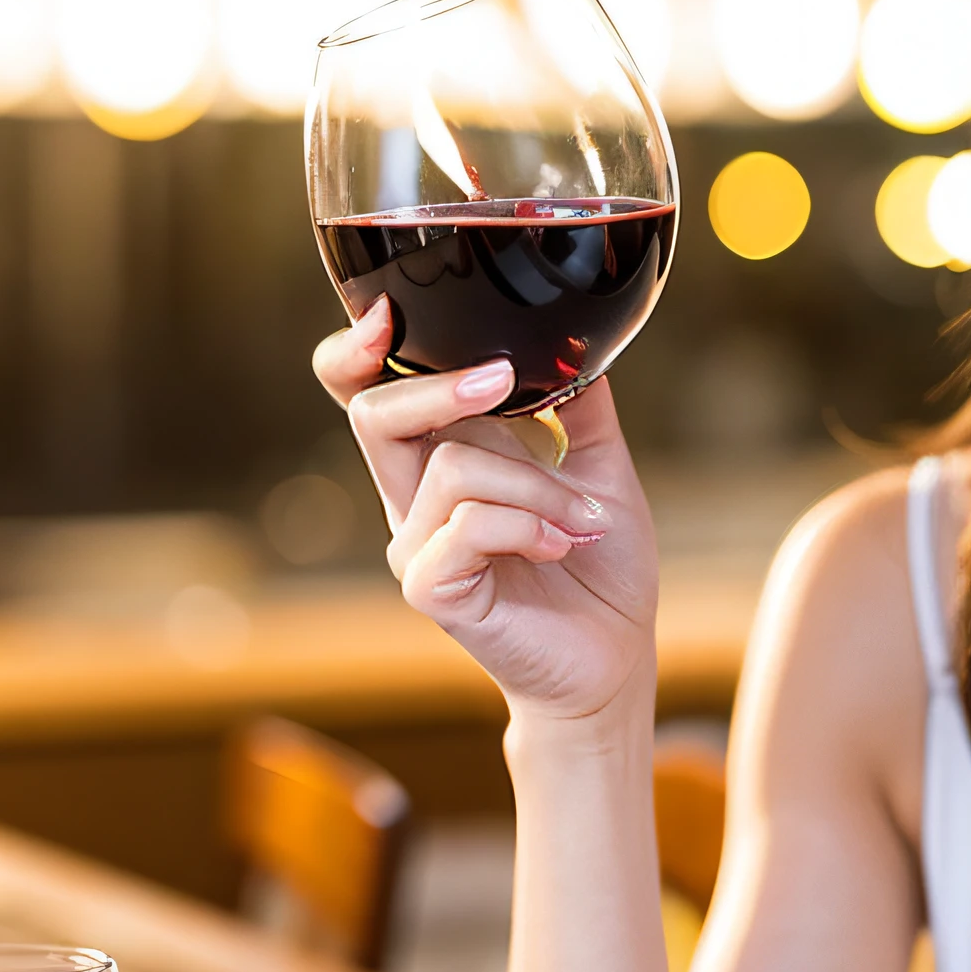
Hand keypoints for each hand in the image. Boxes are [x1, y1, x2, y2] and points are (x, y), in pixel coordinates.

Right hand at [313, 300, 658, 721]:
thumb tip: (581, 335)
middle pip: (374, 415)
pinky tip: (564, 544)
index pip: (364, 397)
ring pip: (450, 467)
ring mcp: (418, 548)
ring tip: (583, 520)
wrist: (616, 655)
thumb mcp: (600, 465)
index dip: (353, 354)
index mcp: (440, 460)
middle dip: (440, 387)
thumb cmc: (601, 566)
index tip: (386, 316)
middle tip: (504, 379)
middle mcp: (414, 501)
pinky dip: (528, 524)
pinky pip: (467, 527)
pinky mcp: (434, 591)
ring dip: (534, 483)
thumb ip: (579, 400)